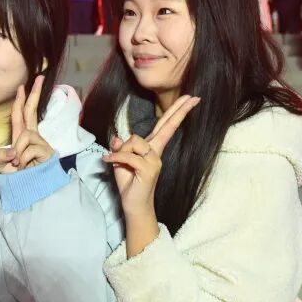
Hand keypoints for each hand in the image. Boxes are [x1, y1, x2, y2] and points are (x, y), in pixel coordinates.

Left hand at [0, 76, 54, 173]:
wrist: (28, 191)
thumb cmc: (16, 179)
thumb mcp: (2, 167)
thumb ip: (1, 157)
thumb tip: (12, 151)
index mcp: (20, 137)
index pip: (20, 115)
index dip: (21, 100)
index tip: (22, 86)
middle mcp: (31, 137)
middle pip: (31, 111)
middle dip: (34, 93)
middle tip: (39, 77)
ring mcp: (40, 143)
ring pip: (25, 135)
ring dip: (18, 150)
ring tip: (18, 165)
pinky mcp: (46, 151)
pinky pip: (30, 148)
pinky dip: (24, 158)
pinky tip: (25, 167)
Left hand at [104, 95, 200, 218]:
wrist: (132, 205)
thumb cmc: (128, 183)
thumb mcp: (120, 161)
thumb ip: (120, 148)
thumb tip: (117, 137)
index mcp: (151, 148)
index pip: (165, 126)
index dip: (177, 111)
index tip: (191, 98)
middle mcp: (155, 152)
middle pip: (167, 126)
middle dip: (179, 110)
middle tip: (193, 96)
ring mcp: (154, 161)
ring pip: (134, 141)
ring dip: (120, 150)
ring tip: (114, 160)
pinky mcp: (148, 169)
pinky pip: (127, 156)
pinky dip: (115, 158)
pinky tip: (108, 161)